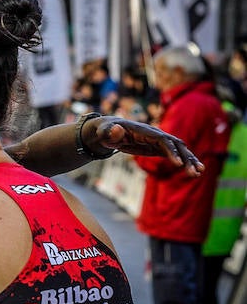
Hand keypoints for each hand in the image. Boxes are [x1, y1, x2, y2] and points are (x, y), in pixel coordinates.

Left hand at [89, 115, 204, 176]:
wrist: (109, 131)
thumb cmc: (105, 132)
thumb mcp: (104, 132)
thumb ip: (110, 132)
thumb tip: (116, 130)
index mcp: (144, 131)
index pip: (162, 140)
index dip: (171, 151)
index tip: (178, 164)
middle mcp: (156, 134)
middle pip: (175, 145)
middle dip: (186, 158)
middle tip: (194, 172)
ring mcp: (159, 141)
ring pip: (179, 150)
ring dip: (190, 160)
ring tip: (199, 173)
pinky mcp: (159, 148)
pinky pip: (175, 155)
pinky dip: (185, 162)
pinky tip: (195, 172)